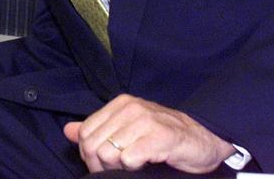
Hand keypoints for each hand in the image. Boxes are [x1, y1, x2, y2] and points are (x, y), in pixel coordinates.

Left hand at [63, 95, 234, 173]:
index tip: (105, 164)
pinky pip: (129, 159)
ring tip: (136, 165)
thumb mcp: (128, 129)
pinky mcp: (160, 136)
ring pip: (108, 153)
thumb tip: (68, 131)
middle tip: (120, 168)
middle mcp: (130, 107)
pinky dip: (134, 168)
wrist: (205, 139)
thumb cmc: (164, 137)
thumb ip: (98, 129)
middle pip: (93, 145)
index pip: (85, 133)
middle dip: (101, 165)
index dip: (89, 156)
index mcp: (119, 104)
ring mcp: (145, 120)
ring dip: (119, 167)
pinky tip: (147, 164)